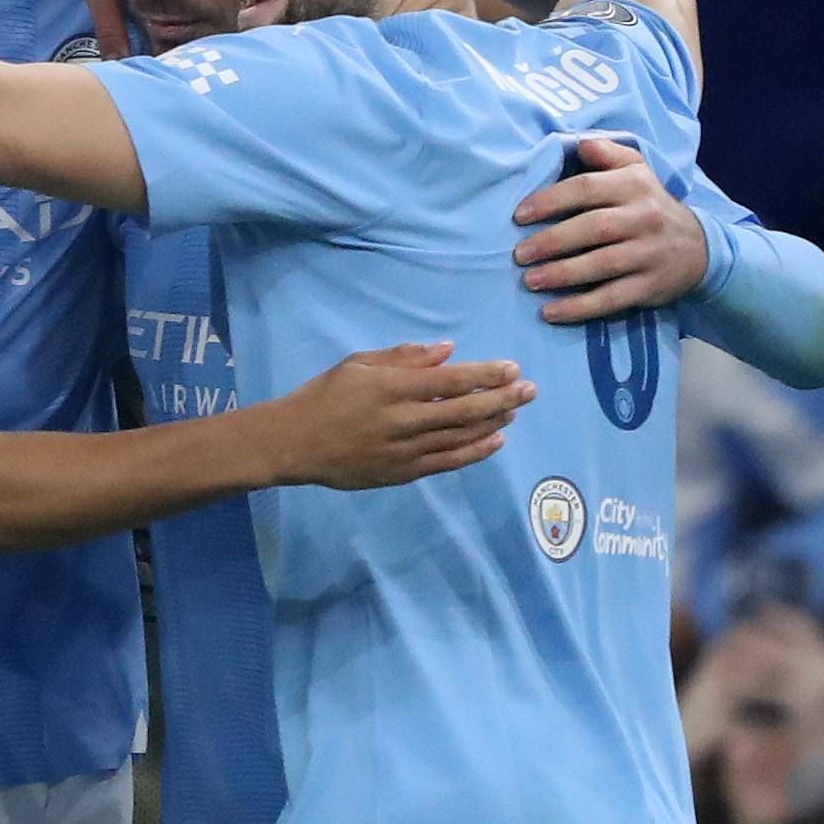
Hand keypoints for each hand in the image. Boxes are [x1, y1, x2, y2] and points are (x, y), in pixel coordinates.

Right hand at [275, 341, 532, 488]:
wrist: (294, 443)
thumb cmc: (324, 396)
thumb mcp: (357, 364)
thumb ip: (403, 357)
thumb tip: (447, 351)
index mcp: (391, 387)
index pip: (450, 380)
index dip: (485, 375)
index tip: (512, 368)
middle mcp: (403, 420)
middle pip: (464, 410)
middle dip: (501, 398)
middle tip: (529, 389)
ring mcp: (405, 450)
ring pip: (461, 436)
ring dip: (493, 422)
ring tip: (516, 409)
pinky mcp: (403, 472)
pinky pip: (448, 462)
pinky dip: (476, 452)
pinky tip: (496, 440)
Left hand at [513, 137, 707, 322]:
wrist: (700, 248)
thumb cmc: (649, 204)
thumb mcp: (637, 171)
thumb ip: (608, 153)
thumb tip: (580, 143)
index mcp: (634, 186)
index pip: (587, 188)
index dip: (550, 201)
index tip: (519, 215)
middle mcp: (643, 218)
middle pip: (592, 228)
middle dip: (552, 241)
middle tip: (519, 254)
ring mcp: (648, 254)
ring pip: (602, 265)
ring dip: (562, 275)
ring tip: (530, 281)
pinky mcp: (650, 286)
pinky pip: (612, 298)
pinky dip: (580, 308)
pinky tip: (551, 312)